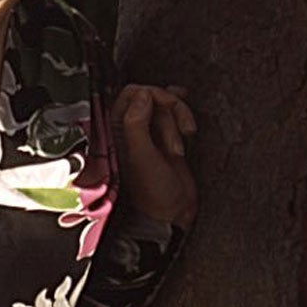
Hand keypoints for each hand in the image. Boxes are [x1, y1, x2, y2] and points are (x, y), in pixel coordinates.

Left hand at [114, 82, 197, 228]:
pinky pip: (174, 115)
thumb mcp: (141, 157)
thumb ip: (137, 124)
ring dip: (179, 118)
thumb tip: (143, 95)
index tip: (167, 107)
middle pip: (151, 97)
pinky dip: (182, 114)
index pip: (131, 94)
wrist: (172, 213)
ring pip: (165, 106)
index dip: (152, 95)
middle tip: (181, 130)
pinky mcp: (167, 138)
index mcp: (118, 130)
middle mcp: (131, 129)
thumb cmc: (153, 193)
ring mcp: (150, 133)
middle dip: (170, 110)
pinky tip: (188, 121)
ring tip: (183, 142)